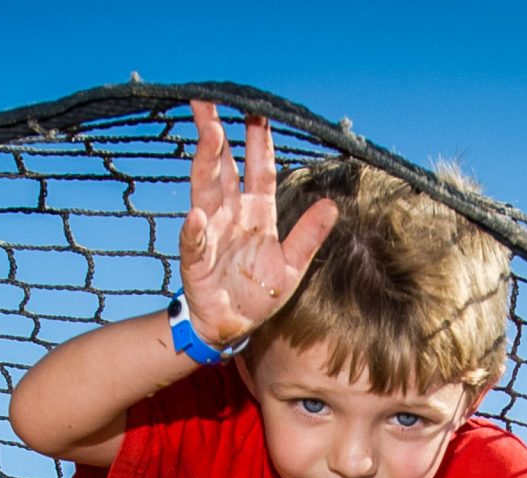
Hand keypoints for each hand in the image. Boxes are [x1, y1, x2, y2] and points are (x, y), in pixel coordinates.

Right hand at [179, 99, 340, 348]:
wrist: (231, 326)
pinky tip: (195, 217)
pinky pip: (194, 243)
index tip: (258, 111)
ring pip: (206, 191)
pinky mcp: (196, 261)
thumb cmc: (258, 293)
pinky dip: (194, 231)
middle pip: (224, 167)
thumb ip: (308, 235)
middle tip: (210, 103)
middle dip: (217, 135)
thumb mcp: (292, 265)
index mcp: (256, 213)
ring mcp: (210, 234)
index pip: (260, 169)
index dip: (259, 141)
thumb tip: (332, 206)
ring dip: (206, 164)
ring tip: (208, 136)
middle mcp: (230, 215)